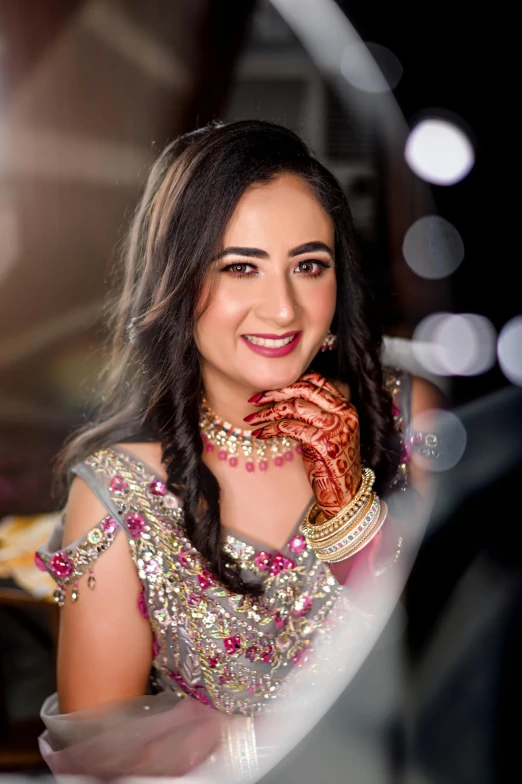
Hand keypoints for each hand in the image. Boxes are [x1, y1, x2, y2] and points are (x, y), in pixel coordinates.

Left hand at [244, 371, 360, 518]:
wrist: (344, 494)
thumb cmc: (329, 464)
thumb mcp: (324, 433)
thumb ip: (311, 414)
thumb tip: (280, 399)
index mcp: (345, 407)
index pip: (317, 381)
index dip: (291, 380)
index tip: (269, 388)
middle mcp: (344, 414)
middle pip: (304, 390)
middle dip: (275, 392)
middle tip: (254, 399)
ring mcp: (336, 428)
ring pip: (294, 407)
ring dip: (267, 412)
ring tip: (251, 419)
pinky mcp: (324, 443)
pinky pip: (290, 428)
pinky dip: (271, 429)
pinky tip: (259, 434)